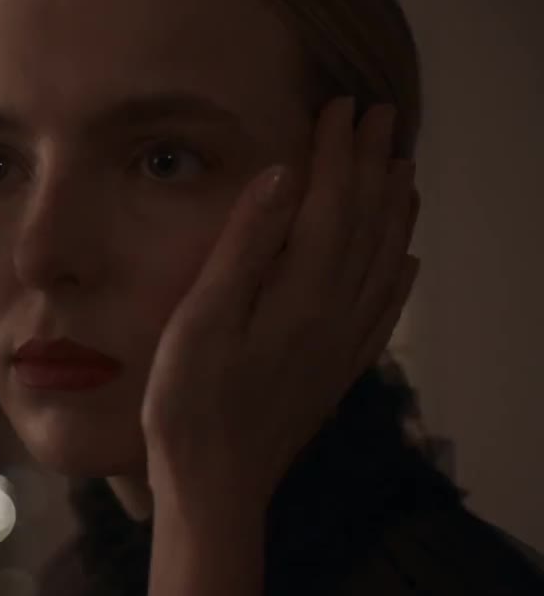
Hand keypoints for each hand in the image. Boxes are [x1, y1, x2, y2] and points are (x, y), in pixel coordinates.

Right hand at [140, 96, 419, 527]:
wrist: (215, 489)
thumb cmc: (189, 407)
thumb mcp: (199, 320)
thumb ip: (244, 246)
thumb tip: (285, 175)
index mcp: (299, 295)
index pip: (328, 204)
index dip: (336, 153)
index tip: (341, 106)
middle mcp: (334, 315)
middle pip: (365, 225)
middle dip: (374, 166)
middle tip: (383, 118)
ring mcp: (341, 347)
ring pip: (383, 263)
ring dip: (394, 210)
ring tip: (403, 171)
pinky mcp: (337, 373)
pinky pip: (383, 311)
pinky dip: (399, 275)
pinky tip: (406, 261)